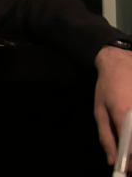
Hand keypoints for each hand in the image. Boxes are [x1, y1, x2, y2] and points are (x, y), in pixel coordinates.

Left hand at [94, 45, 131, 164]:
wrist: (120, 62)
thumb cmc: (107, 87)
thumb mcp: (100, 111)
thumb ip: (106, 137)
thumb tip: (113, 161)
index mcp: (122, 113)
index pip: (131, 148)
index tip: (129, 172)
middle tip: (131, 161)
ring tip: (127, 135)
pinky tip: (130, 126)